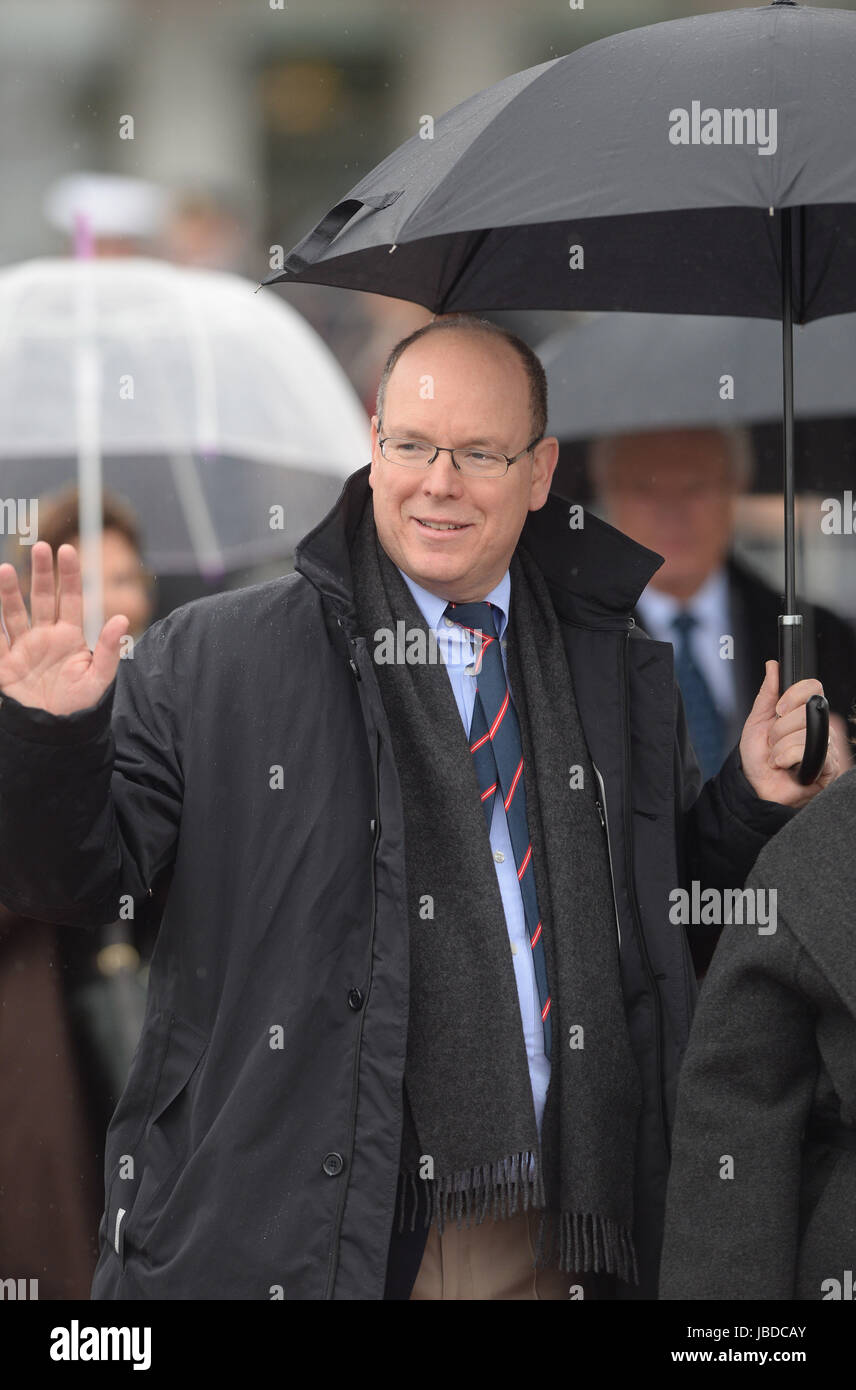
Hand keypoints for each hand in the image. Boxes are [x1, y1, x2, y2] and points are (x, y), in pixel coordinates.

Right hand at [0, 542, 128, 715]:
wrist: (55, 735)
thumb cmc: (80, 706)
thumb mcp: (99, 679)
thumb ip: (108, 649)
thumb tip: (122, 617)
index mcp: (69, 637)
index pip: (71, 599)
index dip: (69, 575)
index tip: (67, 549)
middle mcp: (45, 637)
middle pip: (42, 599)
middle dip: (41, 573)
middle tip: (41, 547)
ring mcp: (23, 649)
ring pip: (14, 614)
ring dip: (9, 593)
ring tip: (5, 570)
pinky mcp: (4, 666)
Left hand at [738, 659, 839, 807]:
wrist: (756, 787)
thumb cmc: (758, 759)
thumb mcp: (757, 721)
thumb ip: (767, 693)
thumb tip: (773, 667)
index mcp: (804, 713)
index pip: (813, 687)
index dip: (793, 696)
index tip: (779, 709)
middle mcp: (819, 727)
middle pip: (806, 710)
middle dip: (779, 729)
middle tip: (775, 743)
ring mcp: (826, 747)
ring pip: (803, 732)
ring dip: (780, 747)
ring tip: (779, 758)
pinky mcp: (827, 767)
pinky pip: (805, 750)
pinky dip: (786, 758)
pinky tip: (786, 766)